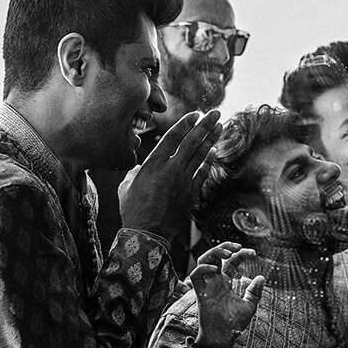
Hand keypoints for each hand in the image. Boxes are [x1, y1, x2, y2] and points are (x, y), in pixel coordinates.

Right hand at [121, 109, 221, 238]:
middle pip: (192, 142)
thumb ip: (136, 172)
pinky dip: (209, 161)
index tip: (196, 113)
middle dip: (205, 125)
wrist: (147, 234)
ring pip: (201, 155)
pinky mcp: (191, 194)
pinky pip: (203, 173)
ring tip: (220, 126)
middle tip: (215, 113)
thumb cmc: (132, 209)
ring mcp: (183, 181)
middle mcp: (171, 169)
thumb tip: (140, 168)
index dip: (186, 123)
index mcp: (153, 164)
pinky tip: (214, 151)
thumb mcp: (127, 185)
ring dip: (211, 139)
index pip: (173, 137)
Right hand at [191, 242, 264, 347]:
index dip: (241, 254)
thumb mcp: (249, 305)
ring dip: (214, 252)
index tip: (253, 253)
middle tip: (238, 246)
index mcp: (226, 282)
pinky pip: (195, 275)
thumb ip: (255, 292)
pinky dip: (204, 268)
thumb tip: (262, 277)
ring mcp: (207, 285)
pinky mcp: (200, 292)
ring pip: (203, 260)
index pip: (231, 261)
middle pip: (214, 256)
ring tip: (228, 253)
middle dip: (225, 247)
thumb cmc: (234, 324)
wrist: (223, 337)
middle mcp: (215, 281)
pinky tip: (216, 268)